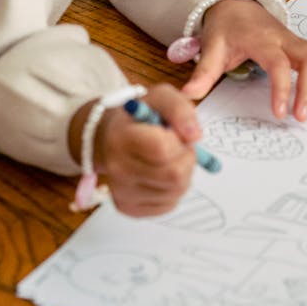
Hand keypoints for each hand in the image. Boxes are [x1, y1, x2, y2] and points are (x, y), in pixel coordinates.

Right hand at [92, 83, 201, 216]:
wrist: (111, 137)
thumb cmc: (140, 116)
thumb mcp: (160, 96)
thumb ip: (180, 109)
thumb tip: (194, 136)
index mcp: (121, 137)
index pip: (162, 148)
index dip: (180, 141)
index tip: (176, 133)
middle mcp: (117, 169)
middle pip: (173, 176)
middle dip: (187, 159)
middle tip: (180, 147)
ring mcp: (121, 192)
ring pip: (175, 192)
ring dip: (183, 174)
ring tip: (170, 158)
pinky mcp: (128, 209)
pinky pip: (168, 204)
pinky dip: (174, 189)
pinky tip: (162, 174)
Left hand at [181, 0, 306, 120]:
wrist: (236, 2)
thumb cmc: (226, 27)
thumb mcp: (212, 47)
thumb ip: (203, 72)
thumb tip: (189, 95)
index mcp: (262, 41)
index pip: (279, 64)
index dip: (283, 88)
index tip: (280, 112)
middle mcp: (285, 39)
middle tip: (301, 116)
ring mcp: (297, 40)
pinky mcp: (305, 43)